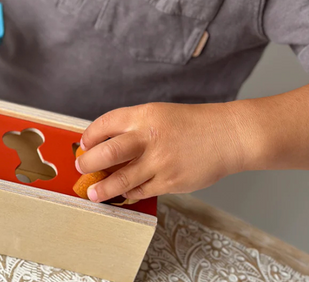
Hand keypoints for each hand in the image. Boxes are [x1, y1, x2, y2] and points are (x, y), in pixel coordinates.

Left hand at [75, 102, 246, 202]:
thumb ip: (134, 128)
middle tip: (81, 168)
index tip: (83, 144)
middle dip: (88, 162)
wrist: (226, 136)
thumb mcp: (158, 114)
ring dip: (102, 188)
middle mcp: (148, 137)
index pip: (106, 124)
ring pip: (121, 178)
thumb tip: (106, 145)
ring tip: (92, 193)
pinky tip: (122, 194)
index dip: (90, 136)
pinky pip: (141, 191)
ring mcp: (159, 161)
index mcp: (144, 115)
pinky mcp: (170, 181)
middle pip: (107, 152)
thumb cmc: (191, 124)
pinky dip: (128, 193)